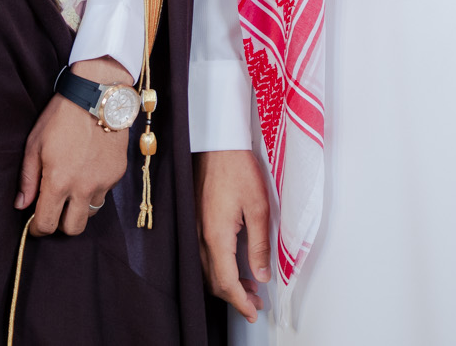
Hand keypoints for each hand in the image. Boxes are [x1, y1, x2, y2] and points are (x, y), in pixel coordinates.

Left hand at [17, 58, 132, 235]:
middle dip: (61, 224)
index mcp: (58, 181)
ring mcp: (104, 182)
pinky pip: (104, 193)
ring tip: (72, 187)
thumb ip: (28, 179)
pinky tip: (88, 169)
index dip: (38, 229)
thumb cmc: (61, 117)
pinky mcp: (117, 174)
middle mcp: (83, 187)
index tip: (35, 224)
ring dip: (79, 207)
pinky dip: (94, 189)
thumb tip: (21, 205)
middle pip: (73, 229)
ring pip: (91, 212)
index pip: (47, 224)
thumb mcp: (35, 144)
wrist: (97, 97)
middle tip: (55, 209)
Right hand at [195, 149, 271, 321]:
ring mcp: (194, 228)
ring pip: (206, 270)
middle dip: (235, 297)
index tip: (253, 312)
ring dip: (226, 283)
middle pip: (213, 280)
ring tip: (250, 286)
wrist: (217, 144)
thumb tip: (262, 274)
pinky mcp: (195, 220)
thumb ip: (259, 245)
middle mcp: (200, 235)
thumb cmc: (238, 169)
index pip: (225, 281)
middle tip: (256, 302)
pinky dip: (218, 268)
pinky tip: (233, 265)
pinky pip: (203, 255)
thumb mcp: (258, 207)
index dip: (240, 301)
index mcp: (216, 235)